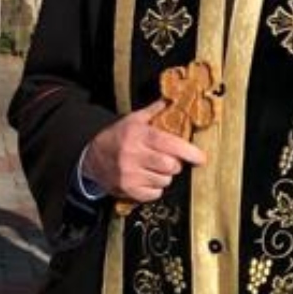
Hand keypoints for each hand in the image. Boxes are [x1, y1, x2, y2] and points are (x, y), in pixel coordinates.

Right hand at [81, 104, 206, 203]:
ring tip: (155, 168)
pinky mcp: (127, 190)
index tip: (201, 158)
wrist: (91, 158)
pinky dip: (156, 188)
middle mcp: (132, 155)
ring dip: (165, 176)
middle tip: (170, 160)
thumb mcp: (133, 120)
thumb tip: (174, 100)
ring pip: (165, 180)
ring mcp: (129, 174)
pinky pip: (155, 193)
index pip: (168, 143)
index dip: (188, 152)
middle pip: (170, 166)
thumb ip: (155, 111)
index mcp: (137, 135)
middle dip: (176, 164)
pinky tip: (147, 178)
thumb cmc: (117, 137)